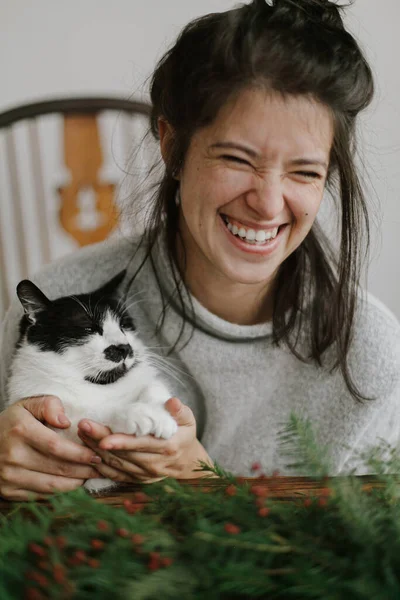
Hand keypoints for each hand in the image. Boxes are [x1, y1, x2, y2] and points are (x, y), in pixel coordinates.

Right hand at [0, 396, 102, 500]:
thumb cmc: (12, 422)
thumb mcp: (27, 404)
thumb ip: (49, 405)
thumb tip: (65, 422)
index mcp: (21, 431)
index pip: (56, 447)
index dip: (79, 454)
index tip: (96, 455)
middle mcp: (13, 456)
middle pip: (57, 468)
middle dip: (82, 469)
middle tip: (98, 468)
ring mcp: (8, 476)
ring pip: (51, 486)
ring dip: (74, 484)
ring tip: (88, 476)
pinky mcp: (7, 491)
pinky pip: (40, 495)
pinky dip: (59, 492)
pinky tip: (70, 485)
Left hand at [77, 397, 212, 482]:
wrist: (187, 463)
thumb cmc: (184, 435)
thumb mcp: (188, 420)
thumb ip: (179, 411)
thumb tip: (172, 402)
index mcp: (166, 447)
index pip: (140, 444)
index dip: (121, 442)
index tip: (103, 439)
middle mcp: (154, 464)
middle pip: (123, 454)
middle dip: (100, 441)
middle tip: (83, 427)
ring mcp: (144, 475)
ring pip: (116, 464)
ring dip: (96, 451)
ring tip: (81, 434)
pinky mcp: (136, 480)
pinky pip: (115, 474)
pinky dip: (100, 466)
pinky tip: (87, 453)